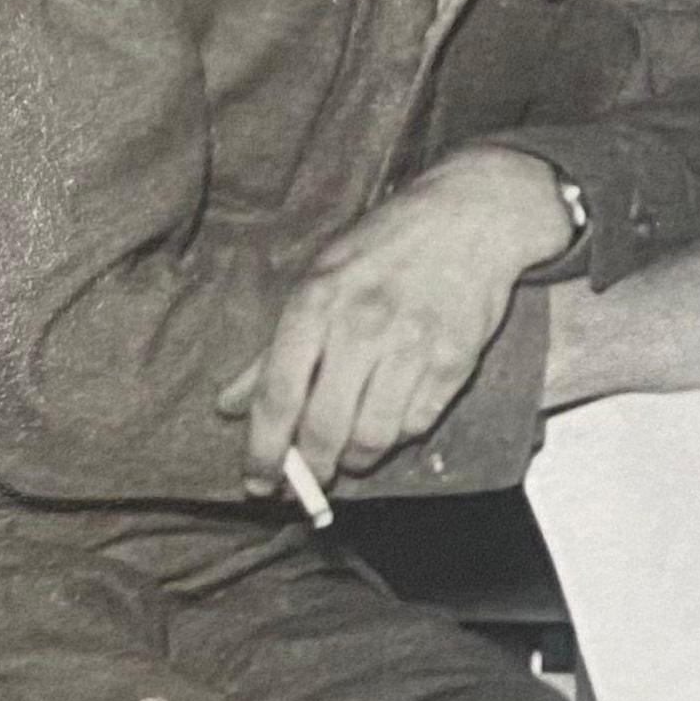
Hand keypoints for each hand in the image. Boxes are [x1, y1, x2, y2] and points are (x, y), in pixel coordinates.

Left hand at [216, 145, 571, 495]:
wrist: (471, 216)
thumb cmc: (385, 248)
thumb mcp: (318, 280)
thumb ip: (273, 350)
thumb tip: (229, 406)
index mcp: (316, 303)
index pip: (279, 396)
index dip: (264, 451)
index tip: (258, 483)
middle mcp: (361, 326)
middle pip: (324, 428)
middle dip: (311, 469)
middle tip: (307, 483)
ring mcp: (412, 344)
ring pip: (373, 437)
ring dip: (356, 460)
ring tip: (350, 458)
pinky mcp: (455, 359)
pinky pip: (418, 423)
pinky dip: (399, 436)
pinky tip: (391, 423)